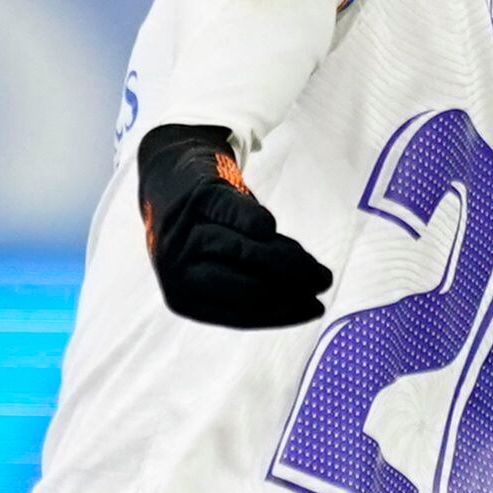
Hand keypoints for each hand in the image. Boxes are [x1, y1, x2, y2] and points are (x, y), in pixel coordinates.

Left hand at [136, 123, 332, 328]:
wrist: (168, 178)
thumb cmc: (205, 231)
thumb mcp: (222, 264)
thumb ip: (258, 277)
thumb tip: (307, 292)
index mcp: (184, 298)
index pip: (239, 313)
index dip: (282, 313)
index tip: (317, 310)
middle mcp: (177, 271)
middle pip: (242, 286)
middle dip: (289, 288)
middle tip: (324, 283)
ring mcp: (184, 234)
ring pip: (240, 251)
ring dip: (284, 259)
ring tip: (313, 263)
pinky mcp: (197, 198)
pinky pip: (229, 212)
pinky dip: (250, 220)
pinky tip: (272, 230)